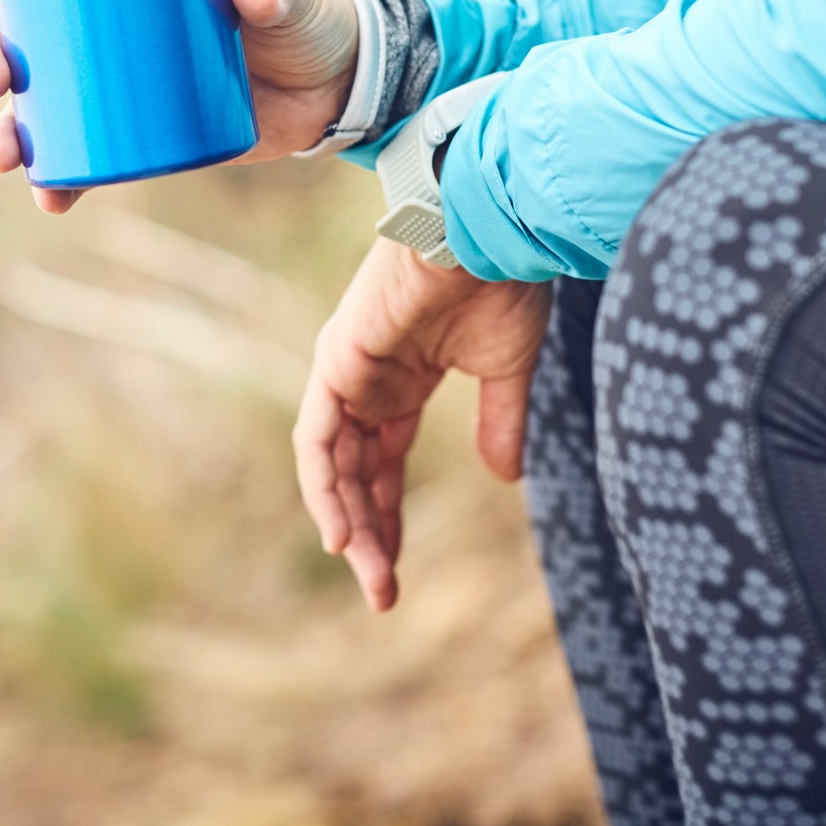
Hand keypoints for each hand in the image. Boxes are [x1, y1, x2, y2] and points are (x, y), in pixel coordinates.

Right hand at [0, 0, 359, 211]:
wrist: (342, 77)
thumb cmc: (305, 16)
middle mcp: (114, 36)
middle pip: (27, 45)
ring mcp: (128, 92)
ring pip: (45, 111)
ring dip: (11, 133)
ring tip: (2, 154)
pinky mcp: (153, 138)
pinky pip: (92, 162)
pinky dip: (65, 181)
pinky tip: (51, 199)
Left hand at [293, 237, 551, 610]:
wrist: (491, 231)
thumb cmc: (504, 284)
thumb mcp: (507, 370)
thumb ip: (500, 423)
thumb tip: (504, 479)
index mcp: (405, 379)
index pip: (385, 463)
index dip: (391, 516)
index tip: (400, 571)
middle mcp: (368, 379)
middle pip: (357, 473)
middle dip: (370, 533)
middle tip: (385, 594)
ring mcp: (348, 369)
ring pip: (334, 464)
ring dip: (349, 522)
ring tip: (370, 575)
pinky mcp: (337, 361)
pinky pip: (318, 439)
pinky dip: (325, 487)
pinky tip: (342, 535)